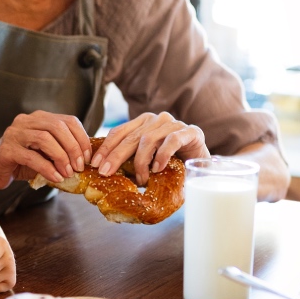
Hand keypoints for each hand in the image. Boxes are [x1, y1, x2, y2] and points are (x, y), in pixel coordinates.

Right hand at [0, 111, 92, 187]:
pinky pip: (31, 157)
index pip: (67, 120)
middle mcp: (25, 121)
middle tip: (79, 167)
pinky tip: (55, 178)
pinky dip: (47, 168)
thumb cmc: (20, 162)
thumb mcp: (45, 153)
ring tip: (67, 173)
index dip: (81, 138)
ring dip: (61, 157)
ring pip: (44, 139)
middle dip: (73, 148)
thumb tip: (86, 160)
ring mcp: (14, 133)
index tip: (87, 157)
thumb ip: (61, 151)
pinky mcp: (6, 149)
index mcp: (38, 118)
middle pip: (57, 127)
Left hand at [91, 112, 207, 184]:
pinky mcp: (191, 132)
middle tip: (106, 172)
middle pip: (130, 137)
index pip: (119, 132)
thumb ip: (131, 161)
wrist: (204, 164)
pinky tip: (157, 168)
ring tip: (141, 179)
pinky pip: (172, 140)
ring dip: (141, 161)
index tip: (94, 163)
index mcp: (143, 123)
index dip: (105, 147)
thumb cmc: (172, 164)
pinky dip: (162, 155)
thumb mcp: (147, 161)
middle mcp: (157, 119)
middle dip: (115, 155)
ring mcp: (174, 124)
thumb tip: (105, 173)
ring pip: (148, 139)